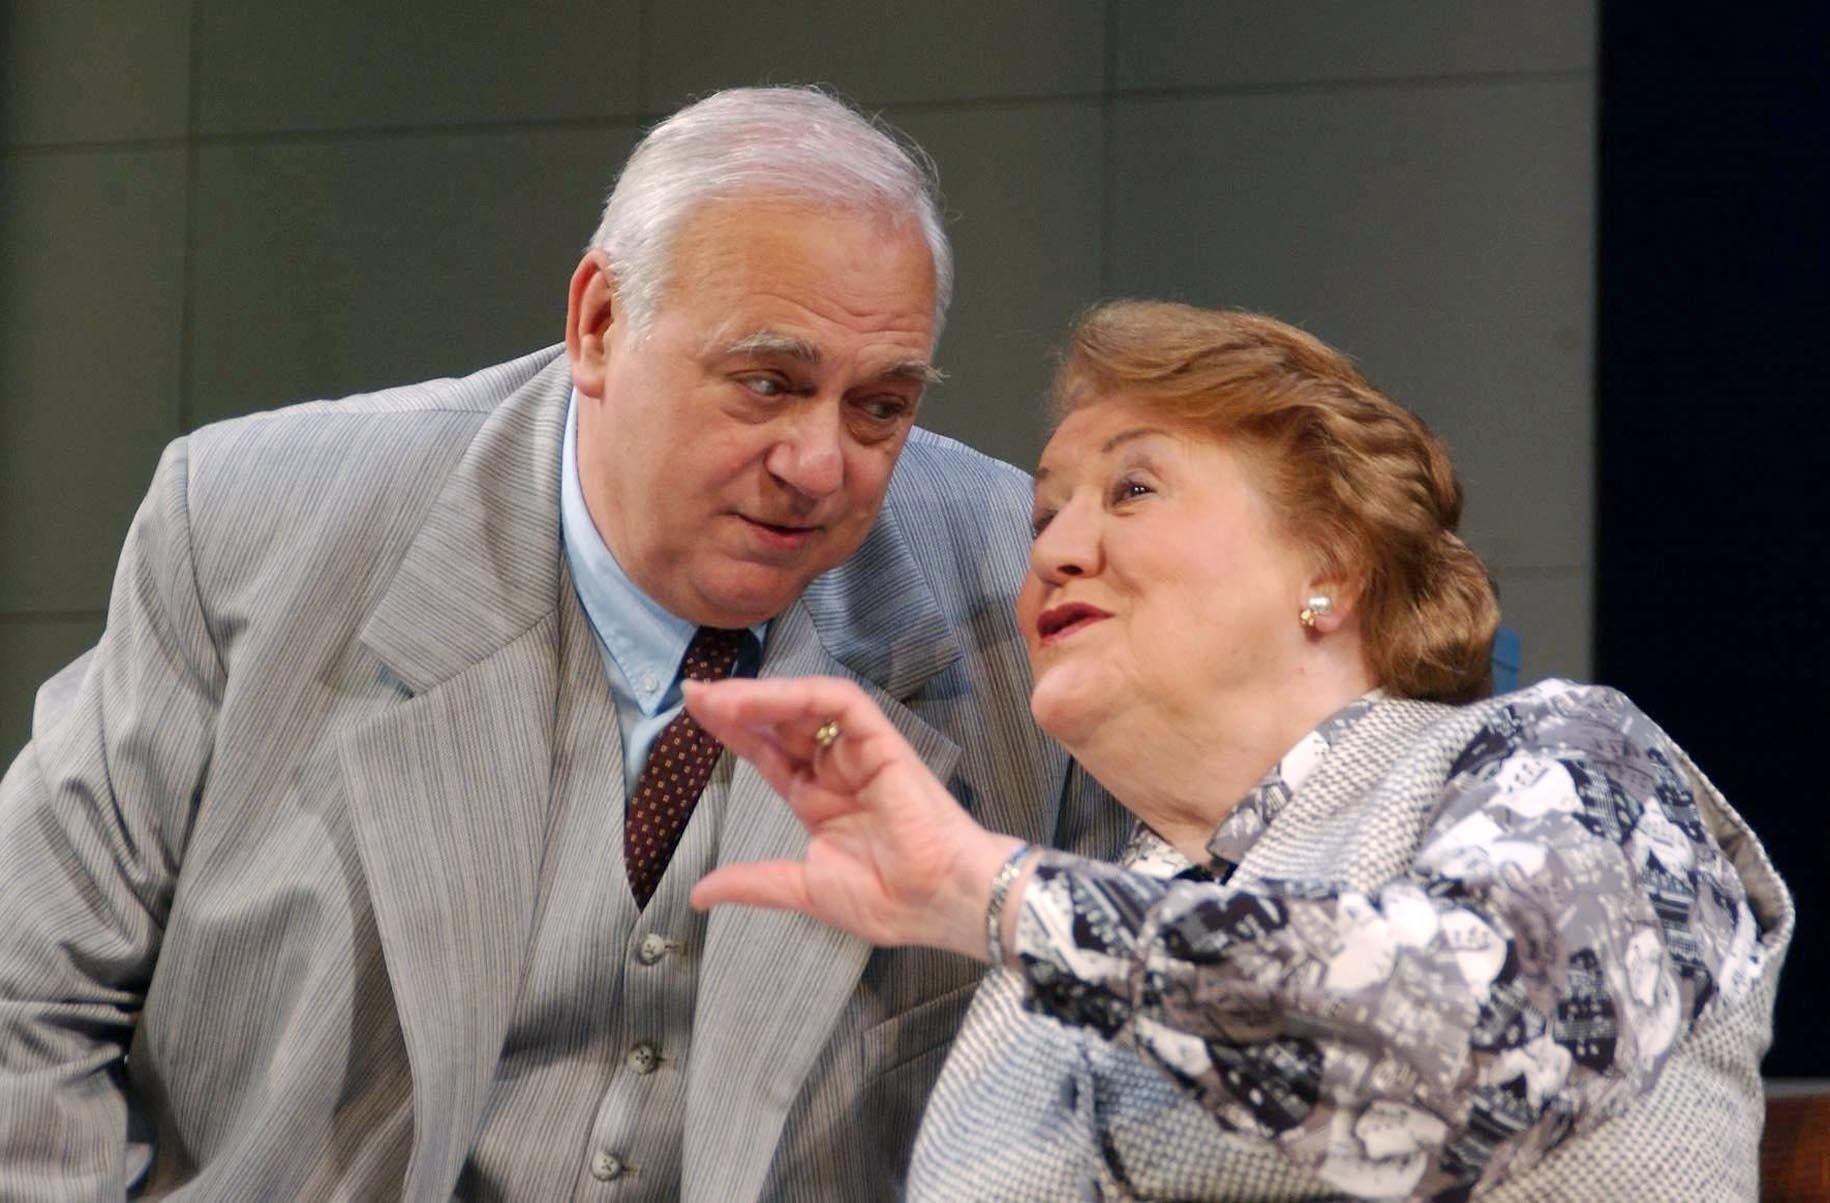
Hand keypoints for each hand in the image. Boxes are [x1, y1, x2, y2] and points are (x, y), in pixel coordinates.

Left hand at [685, 676, 1022, 960]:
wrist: (940, 901)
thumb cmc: (890, 900)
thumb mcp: (803, 890)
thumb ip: (753, 883)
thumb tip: (699, 893)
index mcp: (819, 800)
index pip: (768, 754)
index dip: (732, 733)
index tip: (693, 713)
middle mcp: (835, 769)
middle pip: (779, 723)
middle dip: (735, 705)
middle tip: (693, 693)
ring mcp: (858, 751)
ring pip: (805, 705)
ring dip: (760, 696)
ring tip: (716, 698)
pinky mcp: (881, 739)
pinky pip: (839, 702)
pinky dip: (799, 695)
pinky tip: (760, 700)